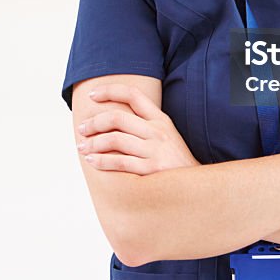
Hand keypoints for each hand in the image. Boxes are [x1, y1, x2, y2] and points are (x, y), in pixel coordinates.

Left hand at [77, 83, 199, 174]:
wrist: (197, 188)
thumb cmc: (175, 162)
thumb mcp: (167, 136)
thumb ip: (145, 125)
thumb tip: (113, 119)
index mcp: (161, 119)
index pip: (133, 95)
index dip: (109, 91)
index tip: (91, 95)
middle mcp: (158, 132)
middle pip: (117, 118)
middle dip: (94, 122)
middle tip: (81, 129)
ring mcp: (156, 151)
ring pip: (115, 140)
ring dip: (93, 143)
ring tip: (82, 147)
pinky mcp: (152, 170)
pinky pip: (119, 162)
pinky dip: (101, 160)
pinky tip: (92, 160)